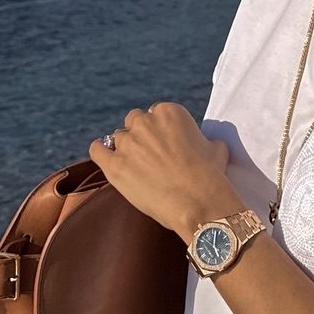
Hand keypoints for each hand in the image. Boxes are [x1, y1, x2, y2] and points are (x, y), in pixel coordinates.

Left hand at [88, 101, 236, 239]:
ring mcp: (127, 143)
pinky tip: (107, 159)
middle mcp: (145, 121)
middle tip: (150, 156)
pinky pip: (97, 150)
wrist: (197, 201)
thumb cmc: (210, 175)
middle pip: (135, 121)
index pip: (155, 113)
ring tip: (135, 167)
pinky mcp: (114, 164)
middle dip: (141, 136)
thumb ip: (204, 139)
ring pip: (118, 138)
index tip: (164, 145)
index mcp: (169, 112)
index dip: (159, 131)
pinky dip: (101, 152)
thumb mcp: (216, 148)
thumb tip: (205, 143)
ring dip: (125, 149)